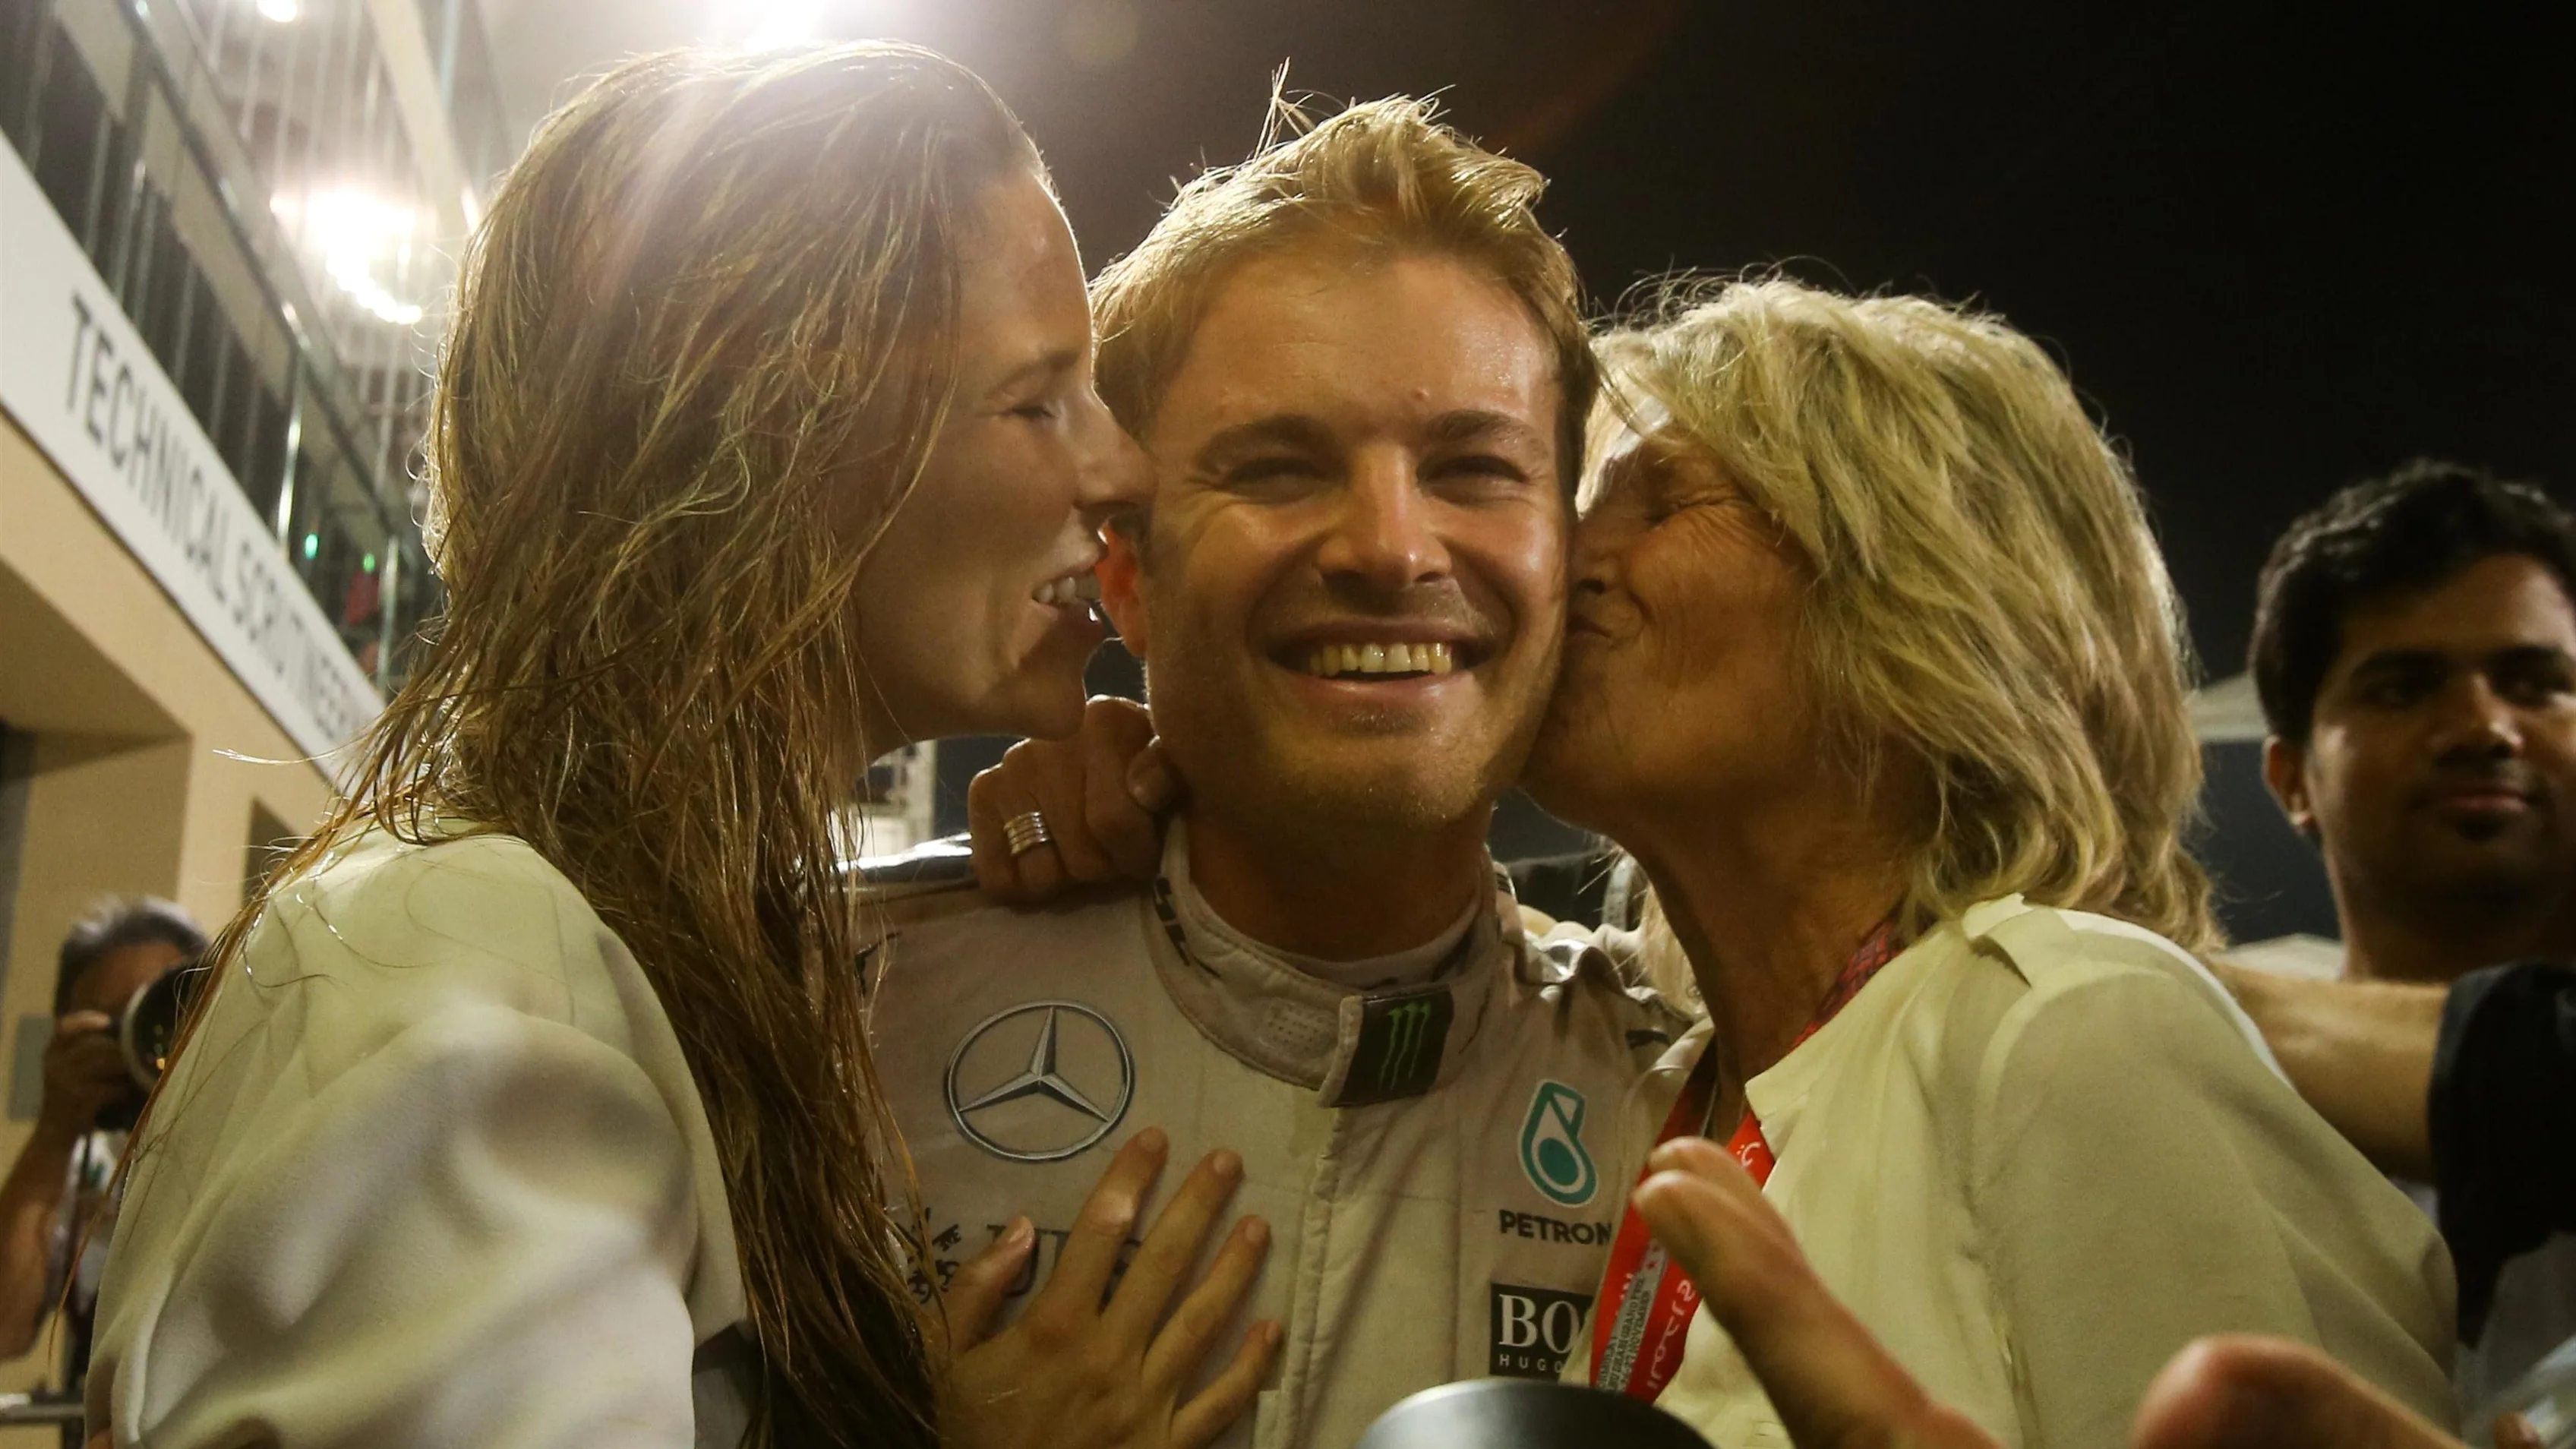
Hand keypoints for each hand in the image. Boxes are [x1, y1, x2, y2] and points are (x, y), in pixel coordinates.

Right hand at [37, 1011, 131, 1140]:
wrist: (56, 1129)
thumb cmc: (74, 1091)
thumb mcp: (73, 1067)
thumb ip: (92, 1048)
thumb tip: (131, 1028)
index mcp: (53, 1051)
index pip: (64, 1027)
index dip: (86, 1020)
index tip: (107, 1021)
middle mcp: (54, 1063)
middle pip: (93, 1045)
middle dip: (121, 1047)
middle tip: (141, 1050)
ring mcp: (63, 1082)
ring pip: (104, 1064)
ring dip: (127, 1067)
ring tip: (139, 1069)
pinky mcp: (76, 1100)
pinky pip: (108, 1089)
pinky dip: (122, 1090)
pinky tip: (127, 1093)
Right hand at [939, 1129, 1276, 1448]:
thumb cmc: (962, 1436)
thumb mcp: (940, 1361)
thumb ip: (974, 1291)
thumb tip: (1023, 1226)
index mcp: (1052, 1328)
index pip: (1099, 1232)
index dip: (1129, 1179)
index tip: (1155, 1138)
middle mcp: (1107, 1357)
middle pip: (1163, 1264)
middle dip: (1198, 1207)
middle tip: (1229, 1162)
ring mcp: (1144, 1404)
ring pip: (1202, 1323)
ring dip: (1235, 1270)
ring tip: (1260, 1226)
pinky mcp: (1167, 1448)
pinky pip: (1220, 1404)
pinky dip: (1252, 1367)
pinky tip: (1274, 1328)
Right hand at [968, 697, 1180, 903]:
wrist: (1108, 758)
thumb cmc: (1153, 772)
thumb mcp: (1179, 768)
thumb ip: (1172, 774)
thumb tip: (1144, 790)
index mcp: (1108, 721)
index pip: (1114, 822)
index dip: (1136, 856)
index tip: (1146, 854)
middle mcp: (1051, 739)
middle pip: (1081, 856)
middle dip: (1105, 870)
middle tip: (1113, 855)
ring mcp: (1012, 765)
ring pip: (1041, 874)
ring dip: (1067, 879)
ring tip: (1082, 853)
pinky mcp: (984, 792)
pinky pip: (999, 876)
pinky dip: (1023, 887)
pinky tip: (1047, 861)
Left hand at [1636, 1139, 2491, 1448]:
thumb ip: (2314, 1431)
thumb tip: (2203, 1375)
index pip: (1857, 1420)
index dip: (1762, 1304)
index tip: (1671, 1196)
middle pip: (1837, 1432)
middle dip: (1756, 1303)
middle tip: (1677, 1179)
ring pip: (1865, 1443)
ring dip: (1800, 1338)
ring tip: (1734, 1219)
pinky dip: (1853, 1389)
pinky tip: (1839, 1339)